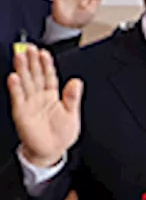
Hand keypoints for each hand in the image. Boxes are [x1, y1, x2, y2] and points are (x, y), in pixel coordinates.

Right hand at [8, 47, 82, 167]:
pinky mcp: (21, 113)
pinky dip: (15, 88)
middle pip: (35, 75)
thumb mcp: (72, 115)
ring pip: (25, 83)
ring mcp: (29, 103)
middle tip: (29, 48)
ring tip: (20, 56)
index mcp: (52, 95)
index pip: (49, 76)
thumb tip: (77, 82)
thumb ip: (73, 98)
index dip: (46, 64)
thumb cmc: (61, 134)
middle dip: (32, 62)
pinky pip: (18, 98)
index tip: (44, 53)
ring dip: (22, 70)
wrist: (51, 151)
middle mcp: (39, 97)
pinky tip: (13, 77)